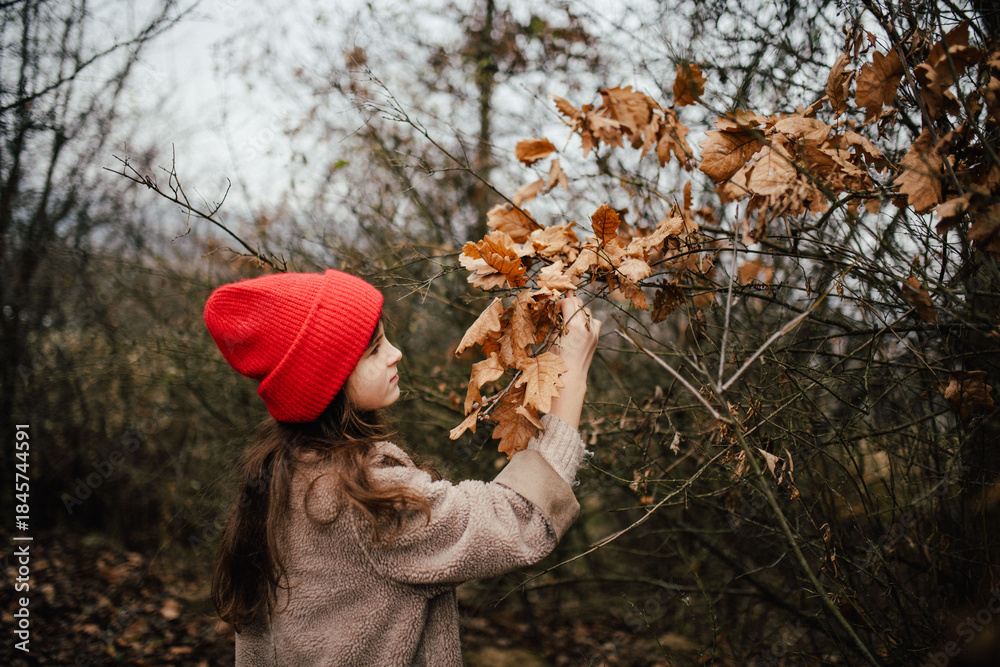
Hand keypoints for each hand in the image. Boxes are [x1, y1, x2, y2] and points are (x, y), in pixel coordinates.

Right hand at [548, 295, 601, 428]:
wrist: (571, 376)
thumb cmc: (556, 360)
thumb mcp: (553, 338)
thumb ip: (558, 323)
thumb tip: (559, 313)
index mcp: (573, 326)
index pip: (569, 302)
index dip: (561, 301)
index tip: (556, 306)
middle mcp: (586, 327)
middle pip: (579, 304)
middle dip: (571, 302)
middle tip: (562, 305)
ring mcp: (593, 332)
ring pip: (588, 312)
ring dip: (579, 310)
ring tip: (570, 315)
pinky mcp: (596, 338)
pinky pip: (594, 322)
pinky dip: (587, 320)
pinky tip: (579, 325)